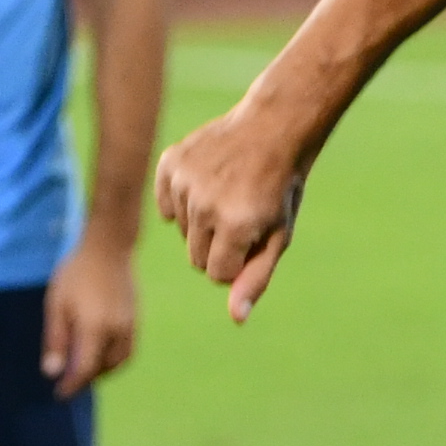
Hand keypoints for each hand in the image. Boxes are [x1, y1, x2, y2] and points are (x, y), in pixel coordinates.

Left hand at [42, 240, 139, 395]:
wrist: (110, 248)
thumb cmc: (77, 273)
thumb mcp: (57, 305)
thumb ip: (55, 339)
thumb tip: (52, 371)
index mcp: (95, 329)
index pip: (85, 369)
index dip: (72, 385)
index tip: (59, 394)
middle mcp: (117, 332)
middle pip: (102, 369)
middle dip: (85, 379)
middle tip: (67, 381)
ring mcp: (130, 326)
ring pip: (118, 362)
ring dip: (101, 371)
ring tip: (83, 369)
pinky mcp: (135, 320)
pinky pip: (127, 351)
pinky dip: (113, 360)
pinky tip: (99, 354)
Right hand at [155, 108, 307, 323]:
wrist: (274, 128)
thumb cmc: (280, 188)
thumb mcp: (278, 236)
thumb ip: (255, 278)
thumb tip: (236, 318)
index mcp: (236, 225)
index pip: (217, 275)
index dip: (238, 261)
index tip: (254, 238)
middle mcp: (205, 205)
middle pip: (195, 258)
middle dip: (218, 246)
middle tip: (241, 214)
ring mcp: (184, 181)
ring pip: (181, 232)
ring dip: (202, 221)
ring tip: (228, 193)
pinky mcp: (170, 163)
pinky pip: (165, 204)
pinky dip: (181, 199)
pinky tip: (207, 181)